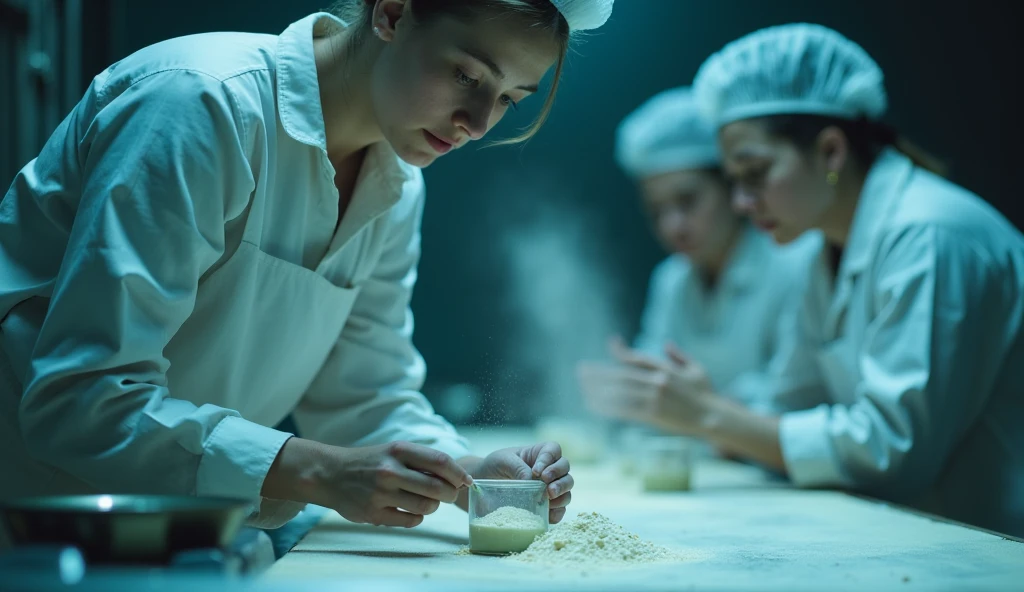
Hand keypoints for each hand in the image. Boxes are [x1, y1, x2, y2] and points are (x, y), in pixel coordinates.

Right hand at [264, 439, 471, 527]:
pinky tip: (410, 510)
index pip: (441, 461)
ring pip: (426, 507)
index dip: (458, 473)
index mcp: (398, 450)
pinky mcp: (373, 513)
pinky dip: (417, 517)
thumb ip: (423, 461)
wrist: (330, 473)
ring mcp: (380, 493)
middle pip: (437, 488)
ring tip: (426, 501)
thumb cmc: (371, 461)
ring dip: (433, 507)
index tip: (466, 481)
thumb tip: (458, 477)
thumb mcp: (394, 450)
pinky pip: (410, 521)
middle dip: (450, 493)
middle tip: (449, 494)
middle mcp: (390, 470)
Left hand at [471, 442, 573, 522]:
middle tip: (546, 485)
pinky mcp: (549, 504)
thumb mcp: (502, 460)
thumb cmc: (496, 465)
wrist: (486, 483)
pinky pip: (561, 509)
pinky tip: (548, 514)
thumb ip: (516, 466)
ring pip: (567, 487)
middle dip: (558, 476)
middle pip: (565, 468)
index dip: (548, 459)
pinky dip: (558, 512)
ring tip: (548, 498)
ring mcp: (551, 486)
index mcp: (539, 453)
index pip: (553, 450)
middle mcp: (549, 468)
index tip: (536, 471)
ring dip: (562, 493)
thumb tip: (530, 479)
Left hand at [577, 337, 716, 433]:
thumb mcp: (696, 368)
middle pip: (621, 375)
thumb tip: (665, 344)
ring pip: (619, 392)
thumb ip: (678, 356)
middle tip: (581, 369)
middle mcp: (657, 381)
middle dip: (599, 373)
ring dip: (598, 389)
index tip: (610, 345)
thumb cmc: (706, 393)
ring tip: (583, 386)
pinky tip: (594, 405)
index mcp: (665, 369)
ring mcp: (654, 398)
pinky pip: (624, 410)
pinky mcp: (652, 415)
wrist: (715, 417)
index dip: (619, 351)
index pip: (636, 358)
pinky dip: (607, 407)